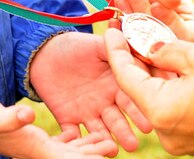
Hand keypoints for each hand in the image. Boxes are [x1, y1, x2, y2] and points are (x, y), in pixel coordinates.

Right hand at [0, 92, 118, 157]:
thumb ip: (12, 118)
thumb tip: (28, 115)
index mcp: (37, 149)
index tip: (107, 154)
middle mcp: (41, 151)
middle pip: (75, 158)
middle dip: (95, 155)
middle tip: (118, 147)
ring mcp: (40, 146)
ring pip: (72, 151)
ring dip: (91, 148)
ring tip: (112, 142)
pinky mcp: (38, 138)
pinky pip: (64, 142)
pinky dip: (79, 139)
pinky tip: (91, 132)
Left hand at [29, 32, 151, 151]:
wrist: (46, 52)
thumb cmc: (75, 46)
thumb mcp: (97, 45)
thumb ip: (115, 51)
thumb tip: (138, 50)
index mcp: (115, 85)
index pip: (129, 100)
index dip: (138, 112)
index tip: (147, 125)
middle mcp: (104, 102)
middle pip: (117, 121)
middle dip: (125, 133)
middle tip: (132, 145)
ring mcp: (87, 112)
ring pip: (98, 130)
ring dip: (105, 141)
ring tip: (113, 151)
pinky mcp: (67, 118)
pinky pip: (71, 132)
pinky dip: (75, 140)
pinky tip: (80, 146)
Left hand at [103, 28, 193, 155]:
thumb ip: (165, 50)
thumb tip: (146, 47)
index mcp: (161, 110)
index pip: (125, 76)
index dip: (116, 48)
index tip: (111, 27)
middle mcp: (165, 132)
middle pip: (138, 89)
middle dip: (135, 58)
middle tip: (131, 30)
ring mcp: (179, 140)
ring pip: (156, 98)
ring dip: (154, 72)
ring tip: (151, 42)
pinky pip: (172, 109)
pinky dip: (169, 87)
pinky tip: (172, 65)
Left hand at [107, 0, 193, 41]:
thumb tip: (173, 0)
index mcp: (190, 27)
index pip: (186, 35)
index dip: (170, 23)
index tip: (155, 5)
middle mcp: (173, 40)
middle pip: (162, 41)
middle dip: (145, 18)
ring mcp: (151, 46)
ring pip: (141, 45)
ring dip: (129, 21)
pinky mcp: (133, 47)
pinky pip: (125, 46)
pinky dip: (117, 29)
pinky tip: (113, 11)